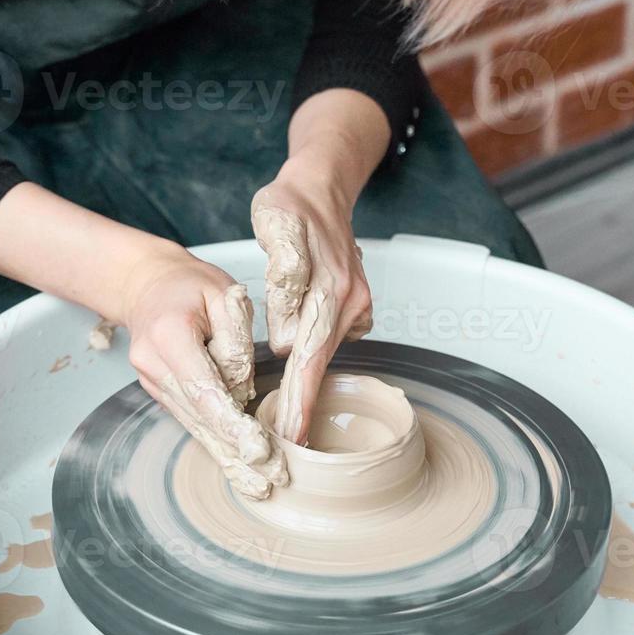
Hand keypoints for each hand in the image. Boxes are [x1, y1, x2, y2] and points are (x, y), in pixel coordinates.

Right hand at [119, 242, 287, 498]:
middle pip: (200, 417)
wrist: (147, 285)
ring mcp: (153, 383)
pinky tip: (239, 471)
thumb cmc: (190, 286)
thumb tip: (242, 388)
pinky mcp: (162, 393)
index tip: (258, 449)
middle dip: (236, 451)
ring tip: (260, 486)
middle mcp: (153, 365)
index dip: (231, 423)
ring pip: (195, 427)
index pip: (204, 388)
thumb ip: (236, 338)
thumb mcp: (223, 293)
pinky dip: (216, 445)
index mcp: (169, 336)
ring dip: (228, 459)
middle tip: (272, 478)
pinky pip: (193, 422)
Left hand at [252, 173, 372, 444]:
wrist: (321, 187)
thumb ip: (285, 277)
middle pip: (320, 363)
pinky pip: (332, 338)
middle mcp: (349, 302)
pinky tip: (300, 373)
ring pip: (326, 352)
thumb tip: (288, 336)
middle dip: (305, 406)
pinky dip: (315, 358)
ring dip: (308, 384)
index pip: (310, 356)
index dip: (300, 398)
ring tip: (292, 422)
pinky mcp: (352, 304)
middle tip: (289, 446)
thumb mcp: (277, 225)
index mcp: (331, 290)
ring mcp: (356, 304)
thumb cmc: (292, 207)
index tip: (292, 434)